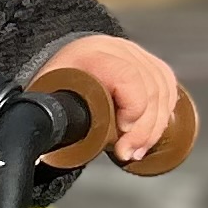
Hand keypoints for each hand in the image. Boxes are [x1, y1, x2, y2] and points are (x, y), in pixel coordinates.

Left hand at [34, 32, 182, 167]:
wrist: (66, 59)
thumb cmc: (55, 83)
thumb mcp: (48, 97)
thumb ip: (49, 122)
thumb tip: (39, 157)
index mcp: (93, 55)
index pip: (128, 77)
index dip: (133, 107)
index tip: (122, 133)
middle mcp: (120, 50)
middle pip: (149, 89)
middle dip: (143, 129)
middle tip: (127, 153)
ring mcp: (138, 54)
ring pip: (162, 90)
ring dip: (155, 127)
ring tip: (137, 150)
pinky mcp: (151, 63)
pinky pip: (169, 88)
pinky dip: (164, 113)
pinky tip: (152, 134)